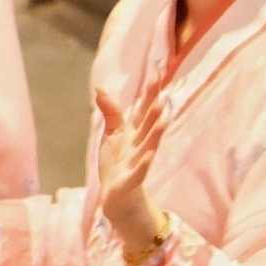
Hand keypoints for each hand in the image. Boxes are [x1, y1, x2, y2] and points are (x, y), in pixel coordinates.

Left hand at [94, 88, 168, 265]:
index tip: (157, 69)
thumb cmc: (116, 164)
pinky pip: (140, 170)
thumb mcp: (112, 135)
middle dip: (155, 106)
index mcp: (134, 132)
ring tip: (164, 115)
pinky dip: (144, 162)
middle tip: (162, 87)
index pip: (143, 107)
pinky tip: (150, 154)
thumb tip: (100, 88)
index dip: (149, 90)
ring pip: (149, 143)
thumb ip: (111, 112)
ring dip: (156, 130)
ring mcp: (138, 161)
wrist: (117, 197)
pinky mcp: (131, 179)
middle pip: (149, 122)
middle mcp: (139, 143)